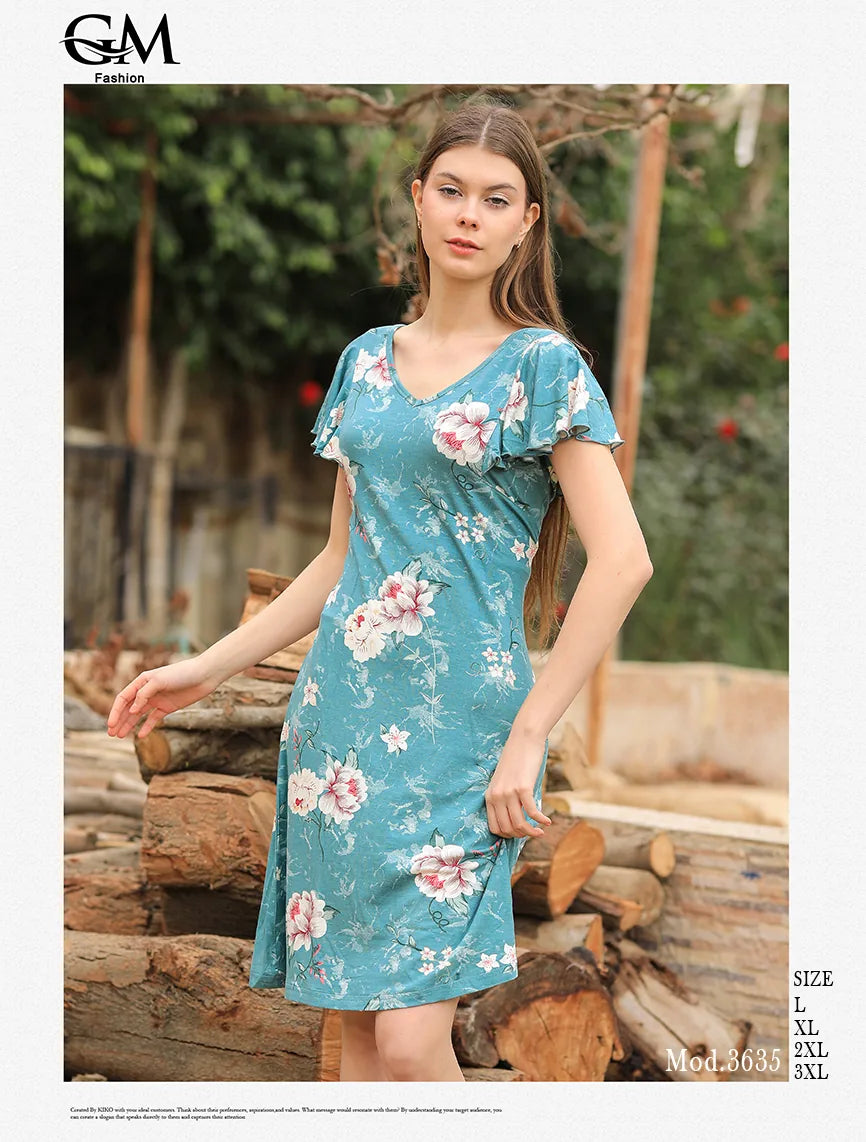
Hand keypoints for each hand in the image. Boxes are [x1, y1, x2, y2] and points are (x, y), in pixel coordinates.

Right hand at [106, 656, 218, 739]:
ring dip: (129, 725)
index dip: (115, 711)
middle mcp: (147, 691)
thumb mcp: (159, 680)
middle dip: (119, 720)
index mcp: (142, 681)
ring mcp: (157, 700)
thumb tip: (132, 710)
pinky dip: (147, 727)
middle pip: (129, 708)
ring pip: (138, 715)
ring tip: (120, 736)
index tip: (111, 724)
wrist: (204, 675)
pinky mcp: (168, 707)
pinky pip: (154, 719)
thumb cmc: (182, 673)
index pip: (123, 698)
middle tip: (111, 734)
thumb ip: (144, 694)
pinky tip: (140, 735)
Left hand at [485, 725, 551, 839]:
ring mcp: (509, 793)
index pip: (495, 828)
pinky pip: (532, 812)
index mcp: (489, 796)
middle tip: (533, 832)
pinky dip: (541, 820)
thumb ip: (505, 799)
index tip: (520, 832)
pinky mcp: (523, 788)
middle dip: (521, 835)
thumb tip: (515, 818)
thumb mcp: (503, 781)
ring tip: (541, 831)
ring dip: (532, 832)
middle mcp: (496, 796)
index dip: (508, 835)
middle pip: (507, 829)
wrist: (523, 740)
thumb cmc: (516, 760)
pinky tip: (547, 822)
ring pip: (519, 824)